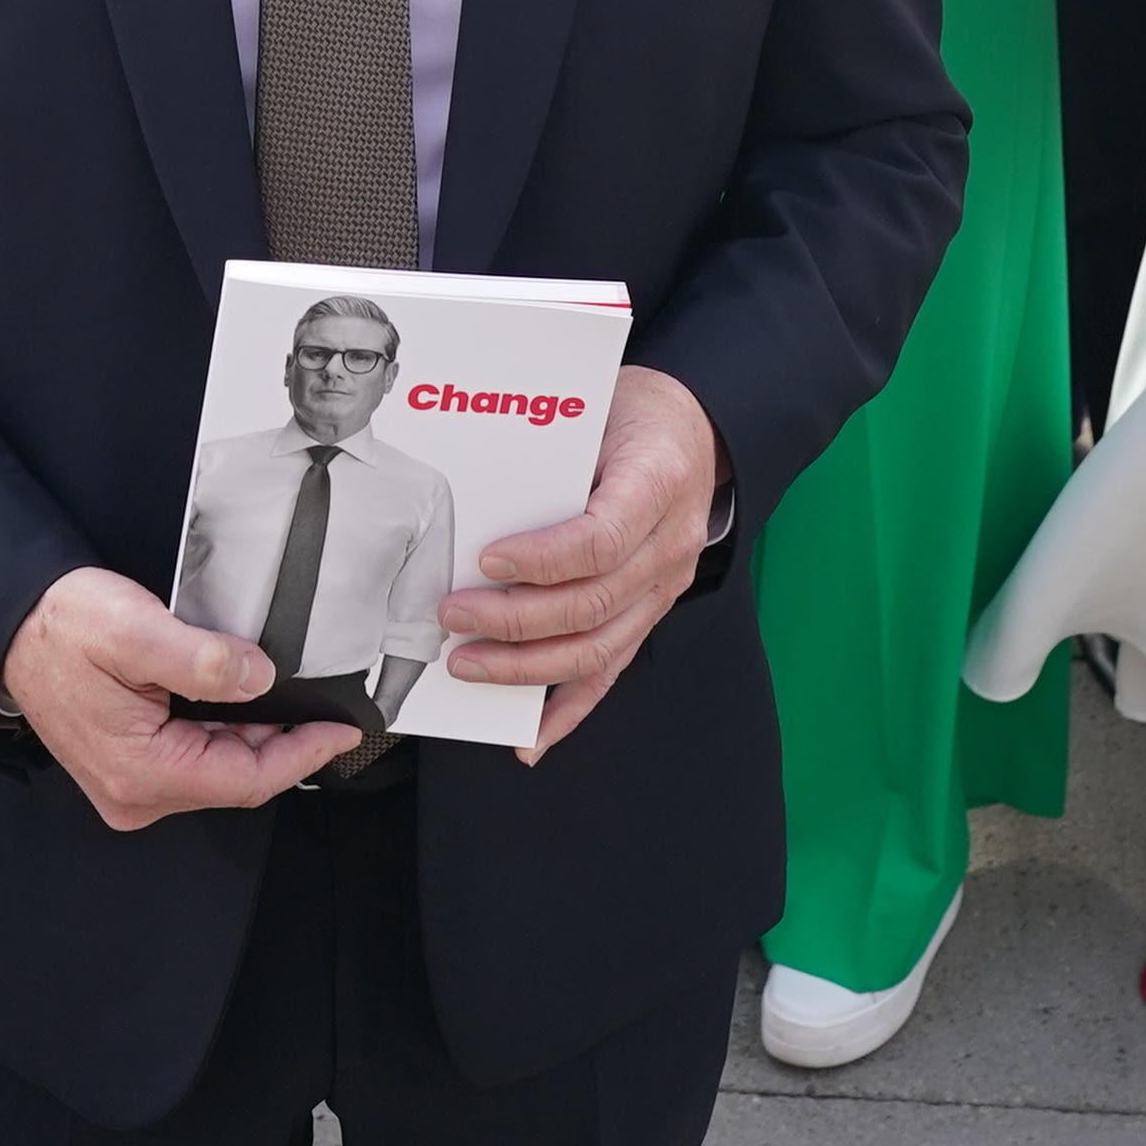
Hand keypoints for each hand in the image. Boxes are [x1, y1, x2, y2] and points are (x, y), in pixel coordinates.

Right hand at [0, 567, 361, 830]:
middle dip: (283, 744)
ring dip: (254, 735)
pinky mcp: (128, 766)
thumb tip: (259, 678)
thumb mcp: (136, 630)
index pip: (248, 780)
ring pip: (217, 769)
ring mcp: (130, 784)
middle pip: (236, 779)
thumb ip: (203, 661)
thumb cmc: (60, 628)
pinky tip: (240, 703)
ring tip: (288, 698)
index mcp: (142, 772)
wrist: (11, 626)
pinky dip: (225, 733)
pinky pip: (194, 759)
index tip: (341, 731)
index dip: (303, 754)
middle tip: (322, 708)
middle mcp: (136, 793)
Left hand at [438, 364, 726, 762]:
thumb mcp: (598, 407)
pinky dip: (568, 710)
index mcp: (659, 482)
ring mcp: (665, 587)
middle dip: (515, 620)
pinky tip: (530, 737)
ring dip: (527, 666)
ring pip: (598, 647)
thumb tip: (475, 496)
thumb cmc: (633, 414)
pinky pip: (610, 670)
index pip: (602, 539)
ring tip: (467, 664)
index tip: (488, 561)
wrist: (692, 429)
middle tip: (453, 614)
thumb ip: (550, 449)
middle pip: (593, 603)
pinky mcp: (651, 612)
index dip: (543, 559)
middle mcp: (670, 544)